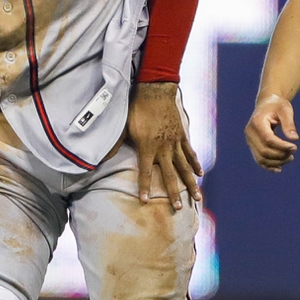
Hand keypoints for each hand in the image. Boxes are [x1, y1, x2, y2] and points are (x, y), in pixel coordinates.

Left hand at [126, 82, 202, 208]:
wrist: (155, 91)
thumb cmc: (137, 108)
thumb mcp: (123, 126)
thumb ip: (115, 143)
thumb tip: (100, 156)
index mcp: (147, 147)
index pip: (145, 172)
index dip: (143, 187)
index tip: (144, 201)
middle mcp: (163, 148)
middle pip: (169, 175)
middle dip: (173, 193)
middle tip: (178, 209)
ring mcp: (175, 142)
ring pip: (184, 167)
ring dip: (190, 183)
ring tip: (197, 197)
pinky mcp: (182, 135)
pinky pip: (190, 152)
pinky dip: (195, 163)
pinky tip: (200, 173)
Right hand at [245, 94, 298, 171]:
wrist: (267, 104)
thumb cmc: (277, 105)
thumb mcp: (285, 110)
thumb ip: (289, 124)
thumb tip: (294, 139)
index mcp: (256, 122)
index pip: (268, 140)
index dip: (281, 146)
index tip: (295, 147)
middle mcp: (250, 133)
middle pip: (264, 151)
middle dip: (281, 154)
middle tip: (294, 149)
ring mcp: (250, 140)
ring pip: (261, 158)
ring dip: (277, 162)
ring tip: (290, 157)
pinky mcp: (253, 146)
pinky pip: (259, 160)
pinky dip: (268, 166)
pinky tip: (280, 168)